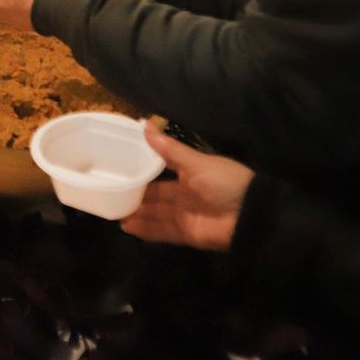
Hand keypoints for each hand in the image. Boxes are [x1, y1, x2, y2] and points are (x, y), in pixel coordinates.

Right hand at [120, 124, 251, 252]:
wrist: (250, 214)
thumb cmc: (224, 181)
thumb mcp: (196, 162)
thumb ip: (169, 149)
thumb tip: (144, 124)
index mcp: (189, 174)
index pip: (160, 173)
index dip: (142, 171)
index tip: (119, 168)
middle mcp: (184, 195)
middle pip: (155, 195)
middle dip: (135, 195)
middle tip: (110, 191)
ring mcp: (185, 215)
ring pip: (155, 213)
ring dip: (136, 213)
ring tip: (112, 210)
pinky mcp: (186, 234)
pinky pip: (162, 231)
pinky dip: (145, 229)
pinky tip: (126, 225)